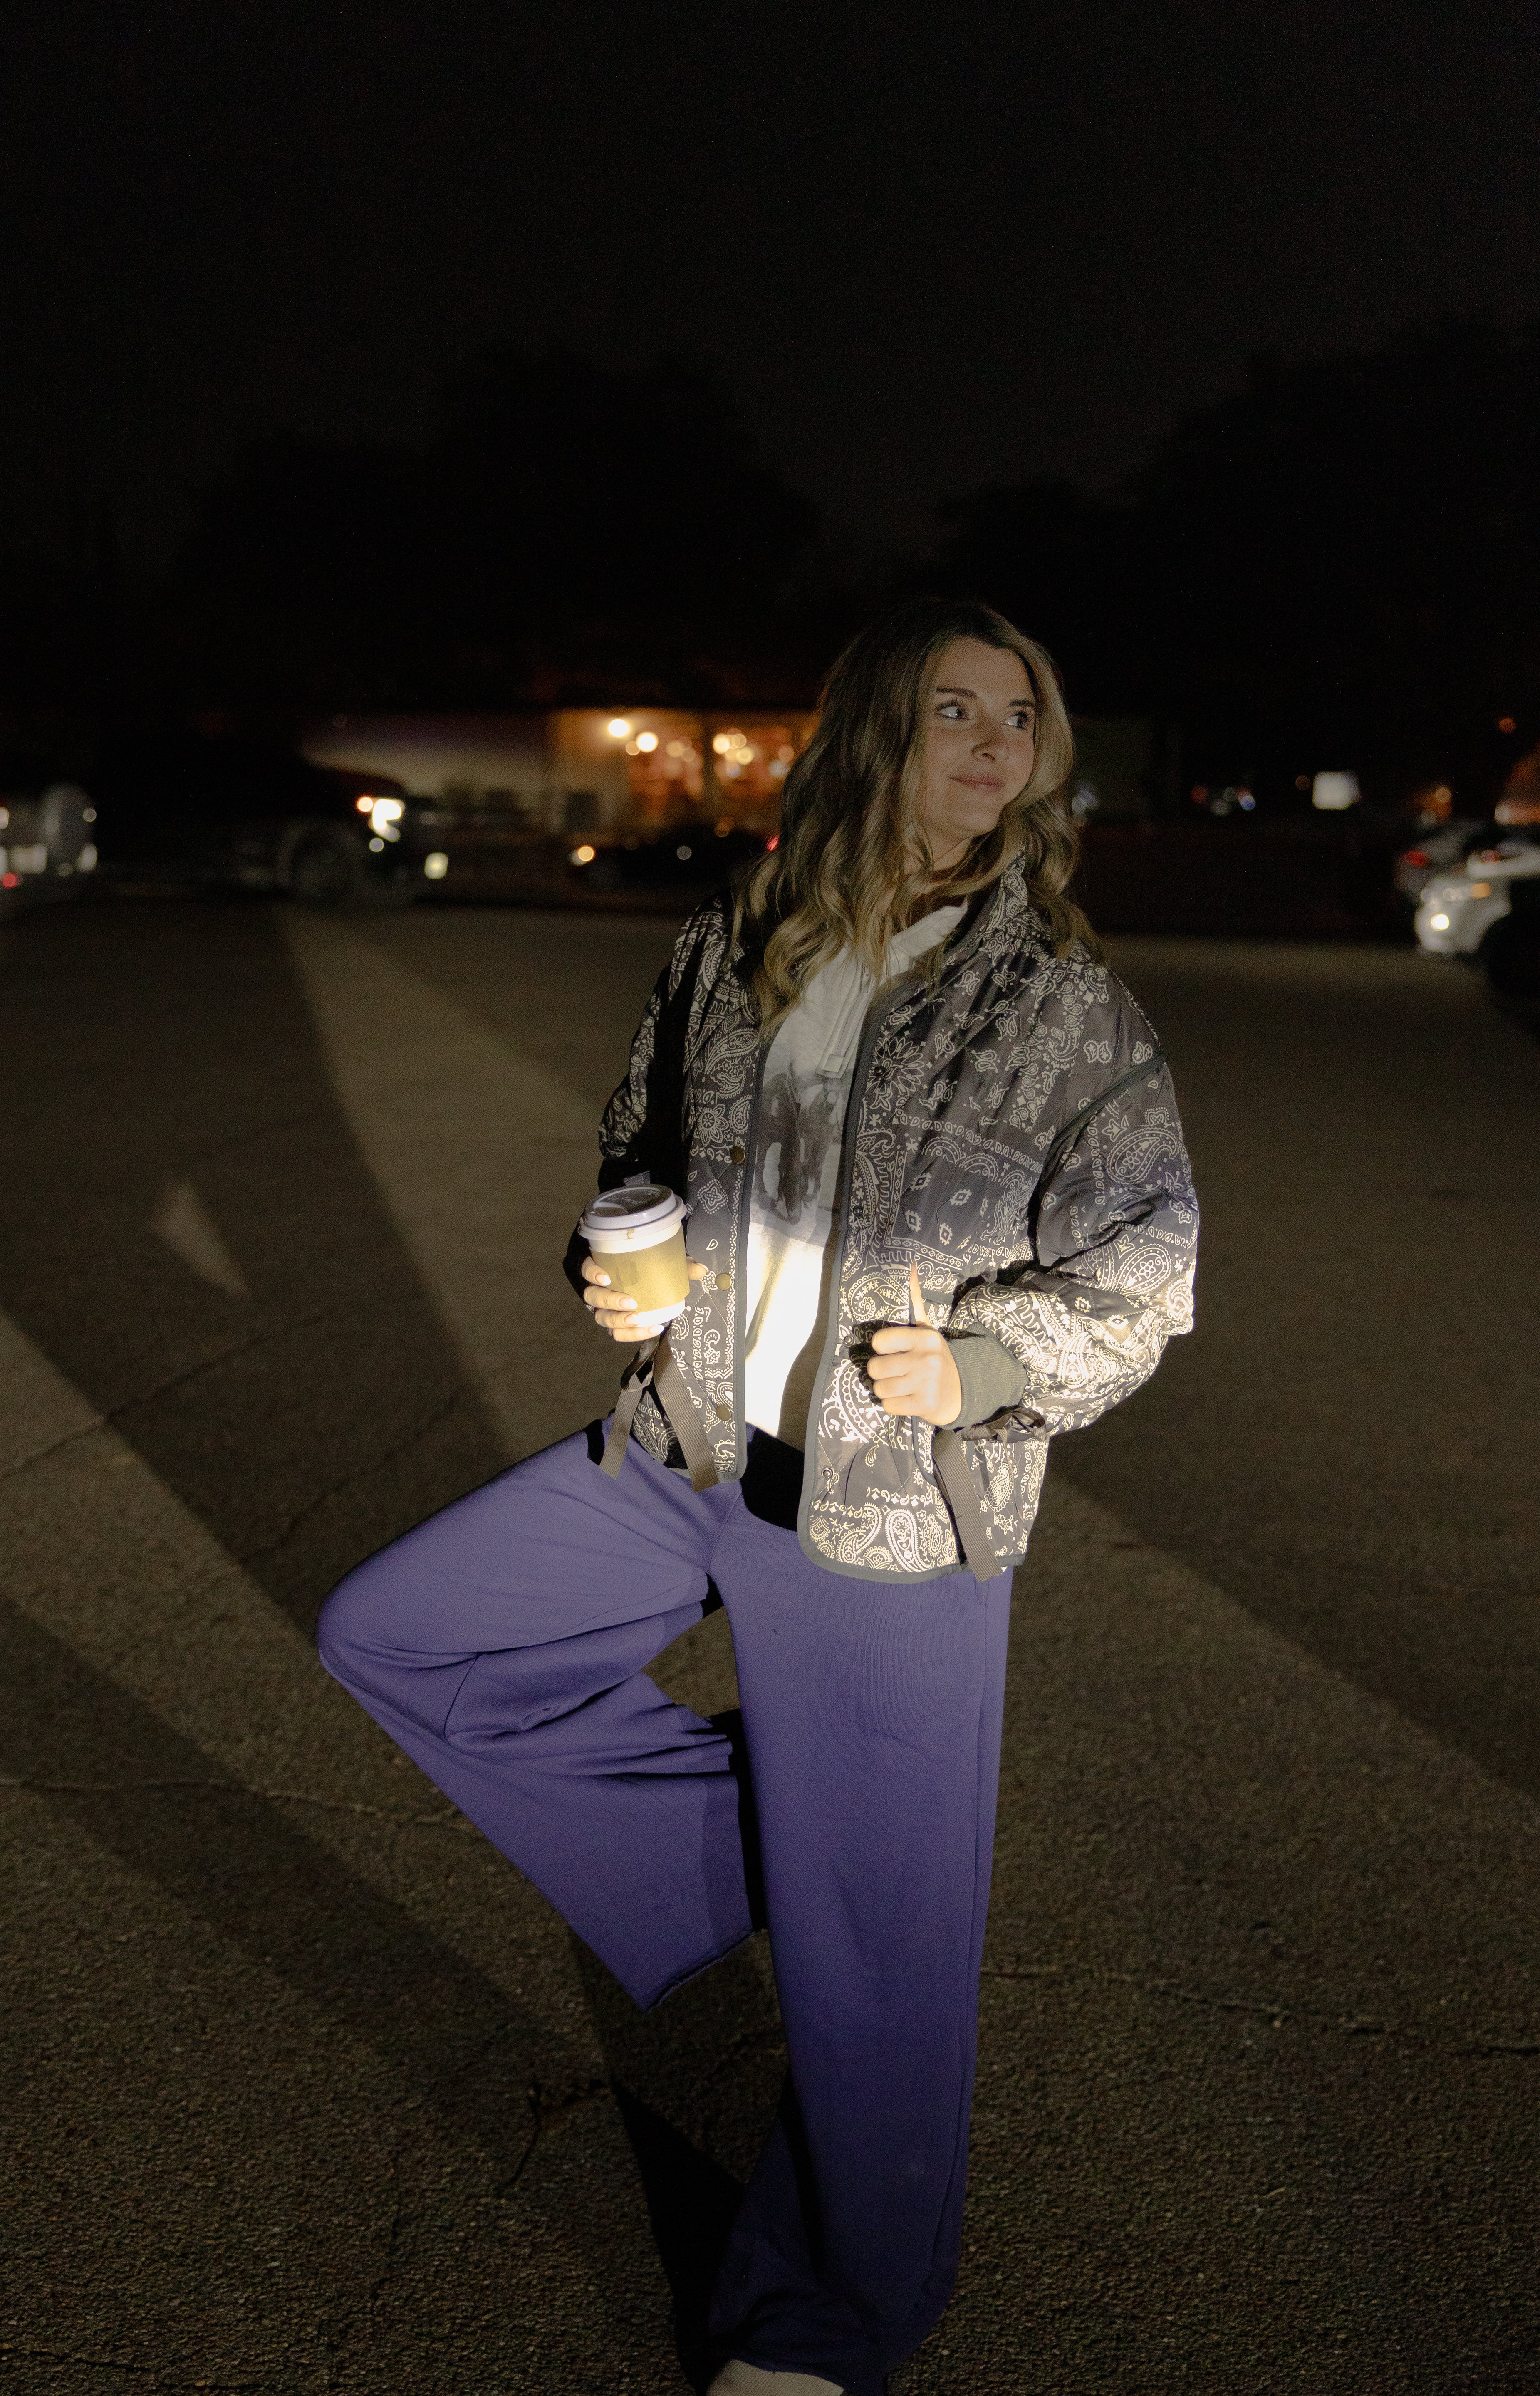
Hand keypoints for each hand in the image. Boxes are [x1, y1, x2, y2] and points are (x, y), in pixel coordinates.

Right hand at [581, 1252, 708, 1342]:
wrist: (648, 1285)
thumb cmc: (650, 1269)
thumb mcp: (664, 1263)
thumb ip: (680, 1265)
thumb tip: (701, 1269)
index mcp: (605, 1268)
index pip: (587, 1269)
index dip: (592, 1274)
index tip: (607, 1278)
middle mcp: (600, 1290)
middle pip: (593, 1297)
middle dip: (610, 1301)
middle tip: (631, 1303)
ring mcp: (605, 1309)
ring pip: (601, 1318)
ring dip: (619, 1321)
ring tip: (638, 1319)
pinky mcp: (615, 1324)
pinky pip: (617, 1333)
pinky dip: (634, 1334)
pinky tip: (654, 1329)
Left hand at [865, 1262, 961, 1425]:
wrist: (961, 1392)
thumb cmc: (935, 1358)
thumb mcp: (927, 1329)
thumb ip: (915, 1300)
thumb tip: (910, 1267)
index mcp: (924, 1337)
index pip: (878, 1341)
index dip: (881, 1349)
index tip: (893, 1352)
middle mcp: (926, 1358)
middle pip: (875, 1368)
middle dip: (881, 1373)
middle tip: (895, 1373)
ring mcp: (925, 1383)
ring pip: (879, 1389)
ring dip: (886, 1390)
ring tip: (901, 1386)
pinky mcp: (924, 1405)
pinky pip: (888, 1406)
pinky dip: (894, 1405)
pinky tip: (907, 1399)